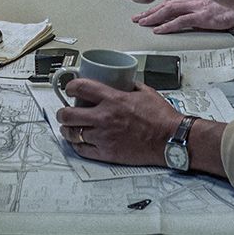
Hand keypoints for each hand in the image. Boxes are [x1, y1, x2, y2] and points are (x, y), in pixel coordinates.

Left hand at [53, 80, 180, 165]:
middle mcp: (104, 118)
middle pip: (68, 114)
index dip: (70, 87)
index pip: (81, 88)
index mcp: (113, 99)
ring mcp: (104, 137)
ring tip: (70, 128)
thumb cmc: (161, 117)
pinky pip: (82, 150)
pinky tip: (79, 142)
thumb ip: (130, 85)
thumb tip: (122, 81)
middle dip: (63, 113)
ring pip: (72, 134)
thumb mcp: (145, 92)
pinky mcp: (107, 153)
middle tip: (65, 112)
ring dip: (68, 130)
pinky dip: (78, 145)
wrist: (171, 139)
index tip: (70, 89)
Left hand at [134, 0, 233, 33]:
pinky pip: (182, 22)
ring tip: (142, 23)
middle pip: (166, 6)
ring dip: (154, 18)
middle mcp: (194, 2)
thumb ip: (204, 10)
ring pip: (169, 11)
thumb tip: (195, 17)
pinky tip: (159, 30)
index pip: (170, 2)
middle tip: (136, 19)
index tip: (144, 13)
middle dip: (149, 13)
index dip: (156, 7)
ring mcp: (198, 9)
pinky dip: (169, 26)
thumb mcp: (215, 6)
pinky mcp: (204, 17)